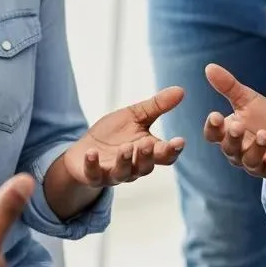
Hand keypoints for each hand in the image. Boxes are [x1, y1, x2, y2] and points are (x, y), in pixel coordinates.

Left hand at [61, 86, 185, 186]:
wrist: (85, 150)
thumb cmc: (114, 134)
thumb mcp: (135, 116)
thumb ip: (157, 106)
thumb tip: (181, 90)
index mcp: (146, 152)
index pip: (165, 155)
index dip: (173, 150)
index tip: (179, 141)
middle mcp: (133, 166)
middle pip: (145, 167)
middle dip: (147, 156)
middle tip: (147, 143)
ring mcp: (113, 173)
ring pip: (123, 173)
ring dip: (124, 161)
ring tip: (125, 147)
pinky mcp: (93, 176)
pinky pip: (94, 175)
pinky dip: (92, 165)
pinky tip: (91, 153)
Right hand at [202, 63, 265, 178]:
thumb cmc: (264, 120)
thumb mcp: (247, 101)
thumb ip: (228, 87)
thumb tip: (209, 66)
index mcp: (228, 134)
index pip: (213, 135)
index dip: (212, 128)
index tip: (215, 116)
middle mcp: (238, 152)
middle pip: (229, 149)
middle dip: (232, 138)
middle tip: (237, 126)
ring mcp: (257, 163)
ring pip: (250, 161)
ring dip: (257, 148)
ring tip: (264, 134)